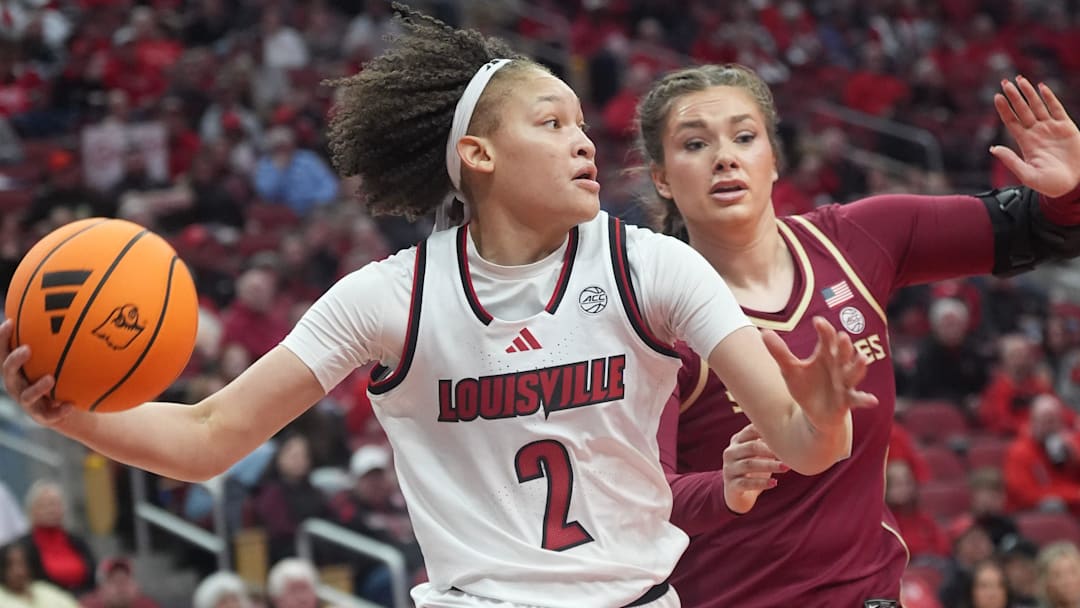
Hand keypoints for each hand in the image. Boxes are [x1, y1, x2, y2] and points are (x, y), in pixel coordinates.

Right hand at [0, 319, 72, 425]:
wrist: (72, 410)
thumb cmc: (65, 377)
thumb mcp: (63, 358)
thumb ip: (66, 339)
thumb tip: (84, 307)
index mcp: (18, 369)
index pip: (5, 351)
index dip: (3, 338)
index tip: (10, 322)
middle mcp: (18, 384)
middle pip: (8, 372)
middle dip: (15, 360)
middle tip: (27, 349)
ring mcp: (29, 403)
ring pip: (26, 396)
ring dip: (37, 387)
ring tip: (50, 379)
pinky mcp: (43, 418)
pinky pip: (49, 416)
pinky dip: (59, 411)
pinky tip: (70, 406)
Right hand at [723, 423, 788, 513]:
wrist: (737, 494)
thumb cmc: (754, 468)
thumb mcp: (758, 452)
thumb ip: (768, 440)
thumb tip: (794, 428)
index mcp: (737, 441)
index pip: (750, 431)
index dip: (766, 431)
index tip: (786, 433)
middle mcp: (730, 453)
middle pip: (751, 447)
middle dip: (771, 450)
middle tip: (789, 453)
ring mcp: (729, 469)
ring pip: (749, 465)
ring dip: (770, 465)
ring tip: (786, 468)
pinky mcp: (731, 485)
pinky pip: (747, 483)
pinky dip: (762, 482)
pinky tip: (775, 483)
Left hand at [762, 316, 877, 440]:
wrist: (814, 414)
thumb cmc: (805, 387)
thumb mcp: (789, 370)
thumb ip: (779, 352)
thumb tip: (763, 332)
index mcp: (826, 355)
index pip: (827, 338)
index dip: (824, 330)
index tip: (817, 322)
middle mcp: (838, 366)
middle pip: (843, 353)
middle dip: (844, 346)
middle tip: (842, 337)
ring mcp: (845, 384)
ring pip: (854, 373)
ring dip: (858, 366)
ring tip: (862, 358)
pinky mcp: (847, 401)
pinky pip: (858, 399)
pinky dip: (865, 399)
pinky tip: (873, 400)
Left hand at [991, 76, 1079, 197]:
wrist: (1074, 184)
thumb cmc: (1050, 184)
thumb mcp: (1028, 175)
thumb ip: (1011, 161)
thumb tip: (993, 148)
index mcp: (1026, 143)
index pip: (1012, 121)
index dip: (1004, 109)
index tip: (997, 97)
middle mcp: (1037, 132)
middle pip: (1022, 110)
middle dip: (1013, 96)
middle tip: (1004, 82)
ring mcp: (1051, 129)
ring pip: (1037, 106)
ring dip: (1029, 93)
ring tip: (1019, 79)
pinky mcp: (1066, 127)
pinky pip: (1057, 109)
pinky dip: (1049, 98)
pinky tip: (1042, 87)